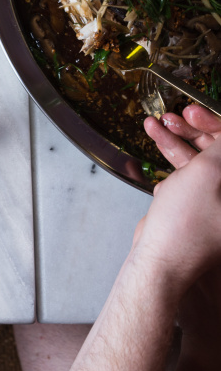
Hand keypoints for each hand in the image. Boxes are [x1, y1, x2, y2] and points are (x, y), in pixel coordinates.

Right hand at [136, 105, 220, 289]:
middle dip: (195, 129)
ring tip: (157, 125)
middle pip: (219, 151)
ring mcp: (217, 202)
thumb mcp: (209, 171)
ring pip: (201, 161)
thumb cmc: (185, 226)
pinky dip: (172, 159)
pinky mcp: (198, 207)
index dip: (215, 124)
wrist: (159, 258)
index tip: (196, 112)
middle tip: (176, 116)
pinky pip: (189, 176)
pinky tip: (157, 148)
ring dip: (177, 140)